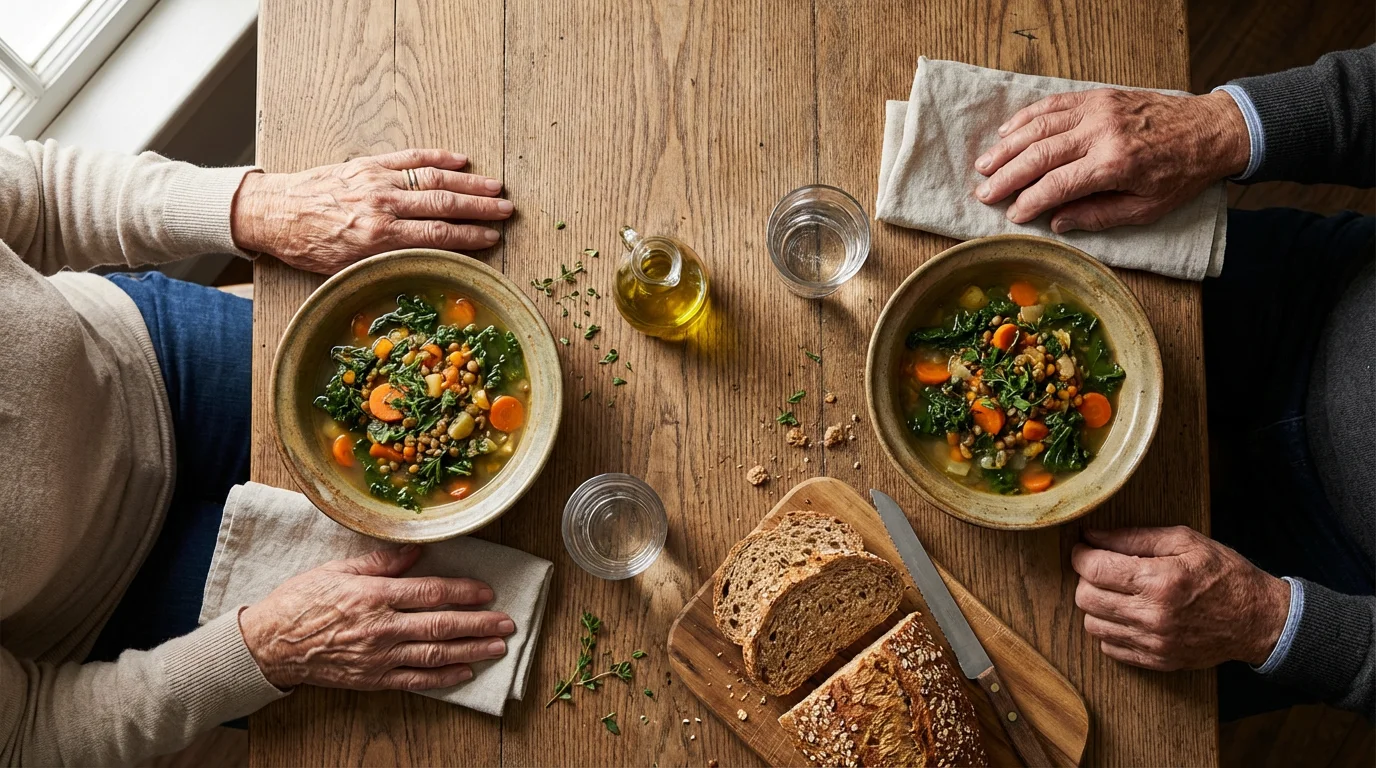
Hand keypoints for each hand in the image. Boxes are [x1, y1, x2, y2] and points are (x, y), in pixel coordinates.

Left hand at [230, 148, 513, 273]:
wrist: (271, 213)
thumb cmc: (306, 247)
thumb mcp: (346, 268)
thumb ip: (387, 261)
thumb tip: (427, 263)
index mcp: (377, 236)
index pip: (437, 234)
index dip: (470, 236)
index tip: (492, 237)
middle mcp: (381, 205)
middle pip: (443, 203)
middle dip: (479, 207)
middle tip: (506, 210)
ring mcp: (376, 180)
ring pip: (432, 178)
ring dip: (468, 182)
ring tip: (494, 187)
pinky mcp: (367, 164)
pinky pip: (408, 157)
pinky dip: (437, 157)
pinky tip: (459, 159)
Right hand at [238, 544, 514, 690]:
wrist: (270, 645)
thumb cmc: (301, 602)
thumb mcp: (338, 570)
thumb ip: (381, 561)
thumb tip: (416, 549)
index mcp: (374, 595)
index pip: (430, 592)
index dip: (463, 591)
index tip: (487, 591)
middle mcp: (381, 627)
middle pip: (441, 625)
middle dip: (479, 624)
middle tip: (506, 623)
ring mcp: (379, 657)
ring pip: (435, 654)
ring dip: (471, 650)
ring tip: (497, 647)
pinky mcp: (374, 679)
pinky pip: (416, 680)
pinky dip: (443, 677)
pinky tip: (464, 672)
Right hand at [973, 89, 1249, 232]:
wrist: (1210, 129)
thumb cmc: (1180, 174)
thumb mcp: (1146, 208)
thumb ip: (1098, 215)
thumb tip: (1056, 223)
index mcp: (1114, 164)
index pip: (1056, 185)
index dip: (1028, 202)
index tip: (1012, 216)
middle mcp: (1100, 133)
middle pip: (1038, 155)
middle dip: (1006, 176)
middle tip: (983, 193)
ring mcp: (1097, 110)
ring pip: (1038, 127)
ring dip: (1006, 148)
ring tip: (983, 166)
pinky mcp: (1098, 96)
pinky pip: (1053, 105)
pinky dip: (1026, 118)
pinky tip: (1007, 133)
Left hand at [1071, 526, 1289, 670]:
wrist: (1259, 620)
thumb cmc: (1224, 574)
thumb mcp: (1184, 541)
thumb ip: (1134, 537)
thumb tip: (1092, 535)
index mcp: (1159, 580)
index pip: (1094, 569)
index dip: (1081, 554)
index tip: (1084, 548)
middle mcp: (1152, 615)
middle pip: (1086, 598)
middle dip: (1085, 578)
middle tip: (1102, 569)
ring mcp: (1154, 643)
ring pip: (1093, 625)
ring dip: (1095, 605)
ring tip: (1116, 592)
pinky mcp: (1157, 661)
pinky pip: (1109, 648)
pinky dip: (1110, 630)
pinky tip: (1127, 615)